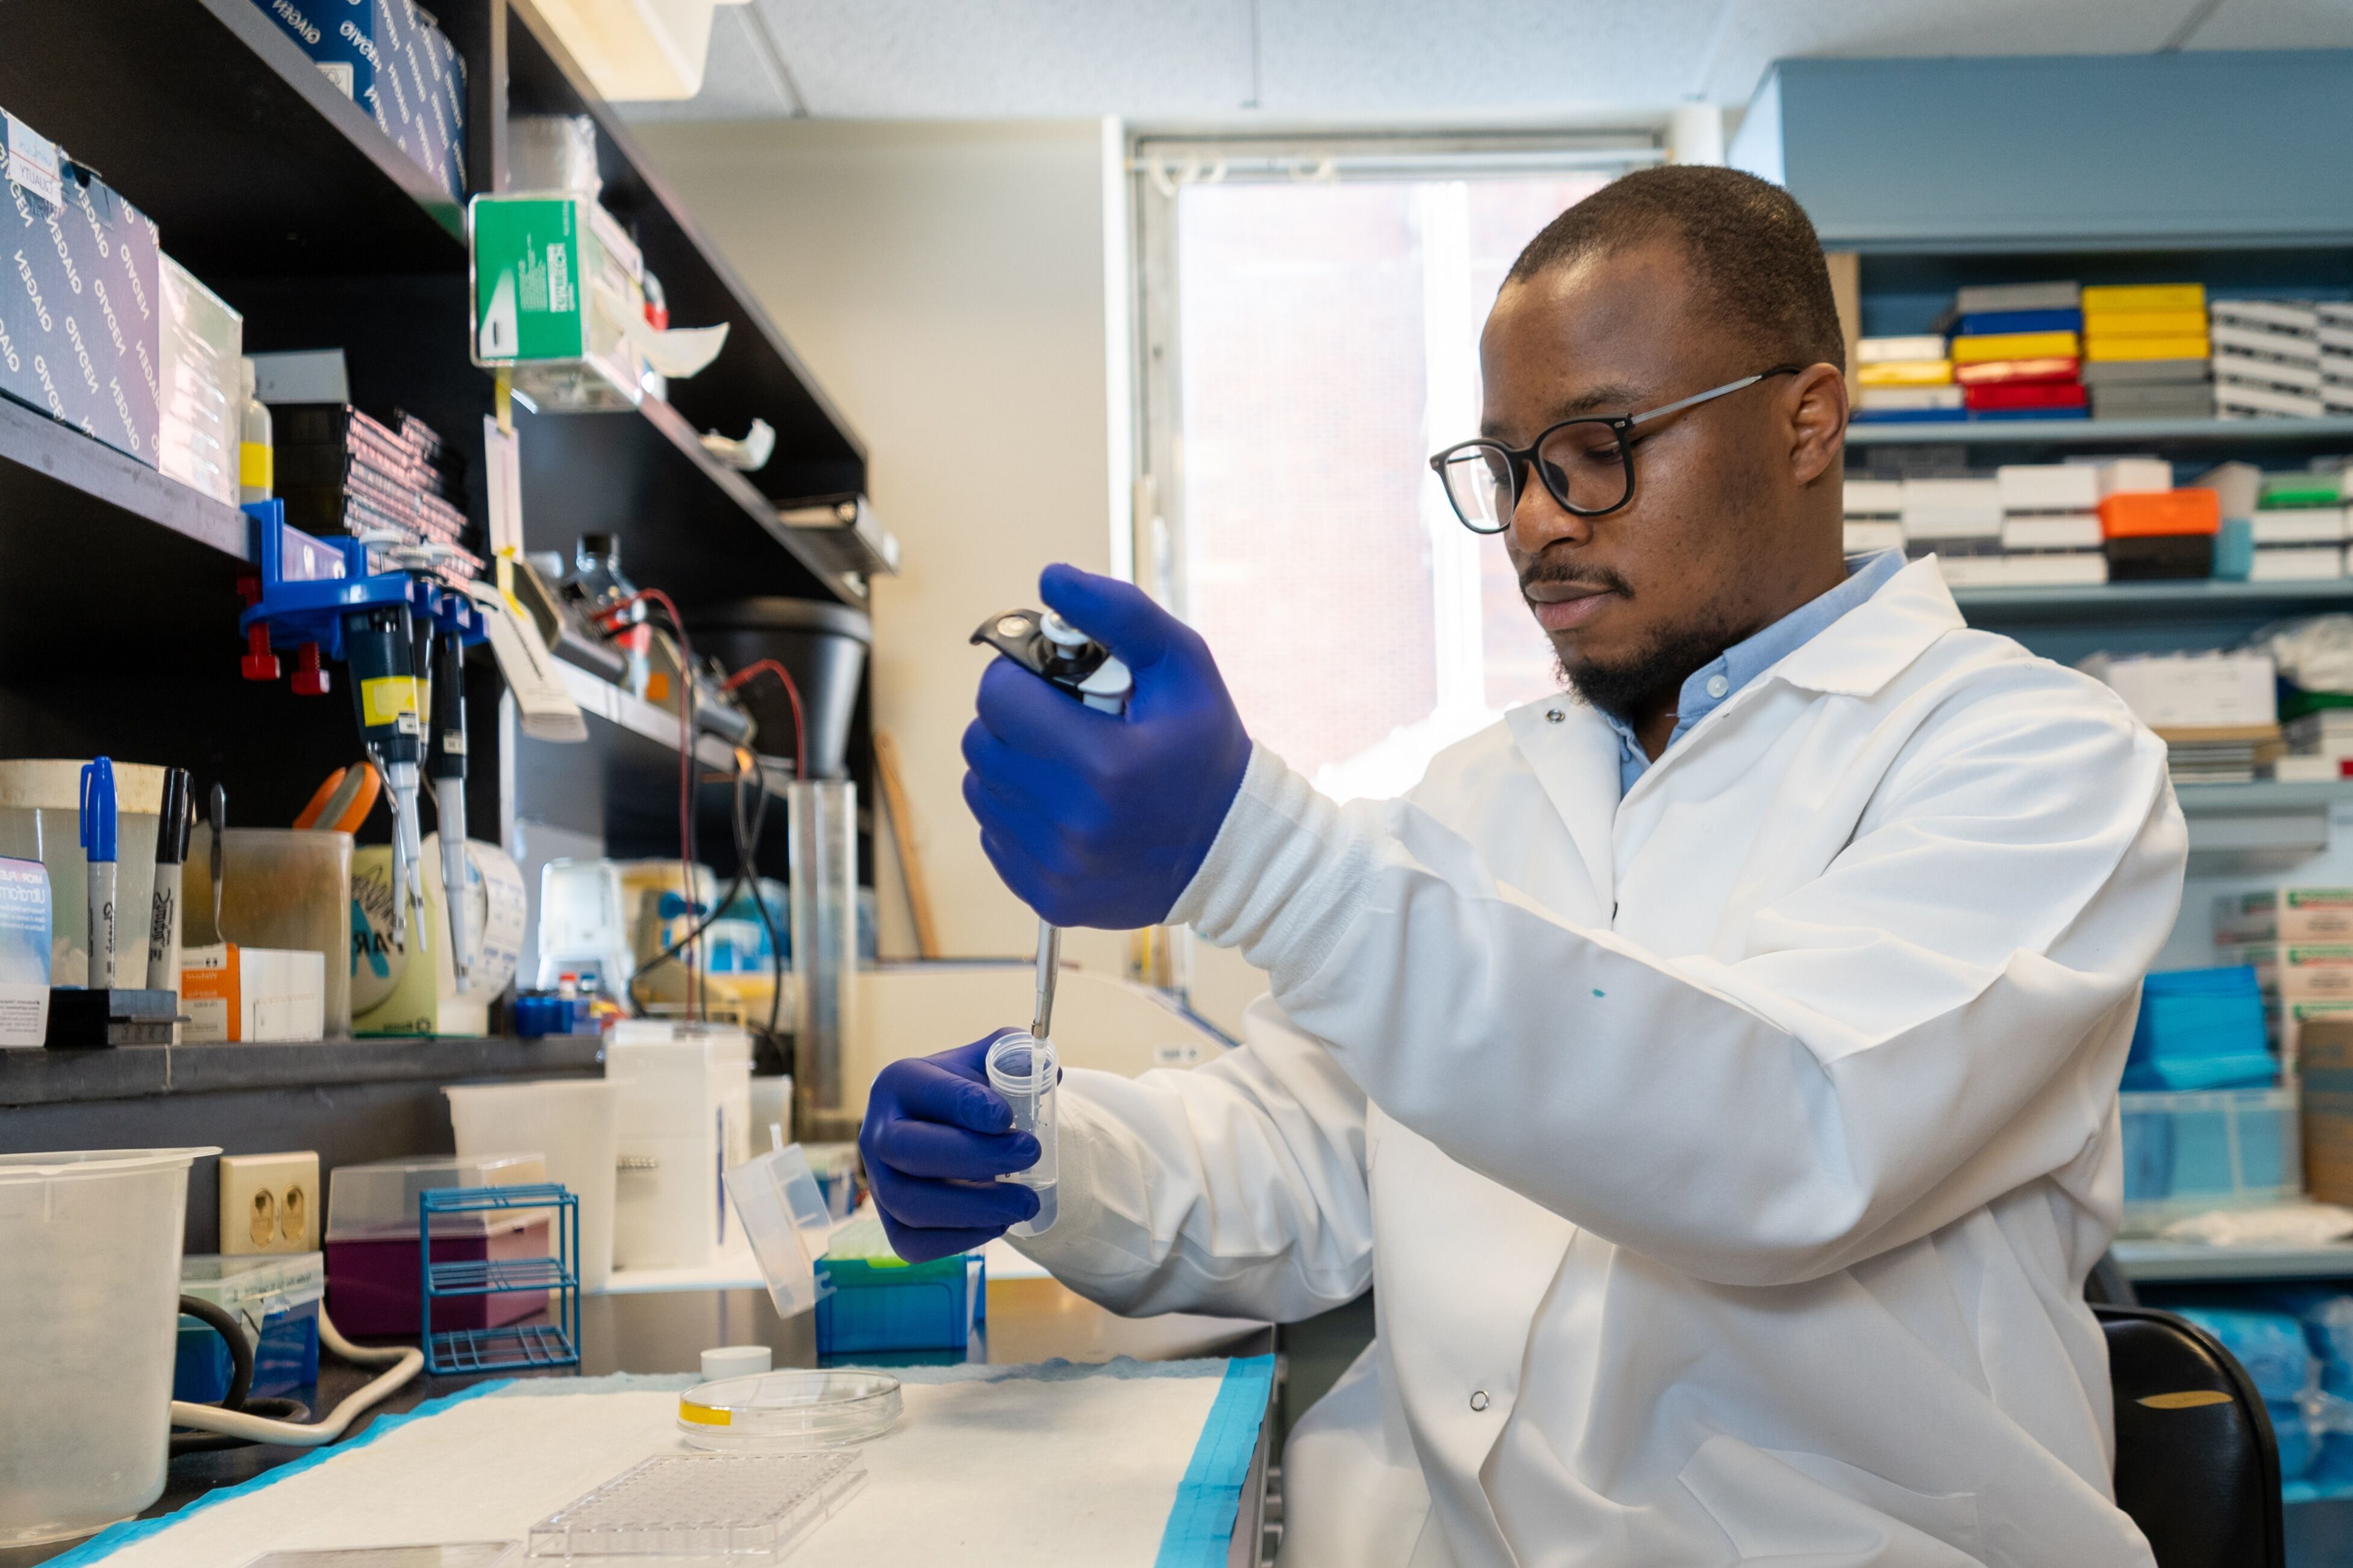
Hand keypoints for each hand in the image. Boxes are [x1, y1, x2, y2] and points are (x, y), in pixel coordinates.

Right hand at [860, 1031, 1041, 1262]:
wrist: (953, 1130)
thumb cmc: (974, 1093)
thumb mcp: (991, 1061)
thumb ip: (1018, 1055)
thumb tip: (1046, 1074)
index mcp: (899, 1082)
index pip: (927, 1093)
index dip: (968, 1105)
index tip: (1008, 1117)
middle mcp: (876, 1130)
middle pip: (907, 1149)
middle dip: (974, 1156)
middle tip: (1031, 1154)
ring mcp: (877, 1180)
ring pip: (908, 1202)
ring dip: (973, 1207)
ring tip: (1026, 1202)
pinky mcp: (888, 1221)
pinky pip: (912, 1243)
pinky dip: (957, 1240)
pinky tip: (998, 1224)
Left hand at [962, 564, 1251, 927]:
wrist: (1231, 850)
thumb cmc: (1205, 751)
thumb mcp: (1182, 665)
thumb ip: (1119, 612)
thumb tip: (1050, 579)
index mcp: (1106, 764)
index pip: (998, 697)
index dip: (1020, 678)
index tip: (1052, 683)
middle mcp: (1075, 824)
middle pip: (981, 742)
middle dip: (1012, 720)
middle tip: (1059, 720)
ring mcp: (1058, 868)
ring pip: (979, 787)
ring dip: (1010, 763)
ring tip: (1061, 760)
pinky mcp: (1048, 897)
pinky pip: (993, 833)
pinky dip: (1017, 811)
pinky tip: (1063, 803)